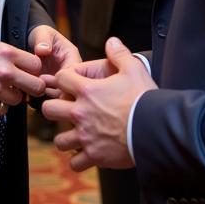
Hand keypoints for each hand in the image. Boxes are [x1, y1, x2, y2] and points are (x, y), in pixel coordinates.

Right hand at [0, 36, 44, 115]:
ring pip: (18, 100)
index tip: (29, 73)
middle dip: (33, 87)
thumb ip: (10, 54)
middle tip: (25, 87)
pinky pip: (2, 111)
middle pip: (37, 86)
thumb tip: (28, 66)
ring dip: (11, 96)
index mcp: (6, 53)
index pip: (37, 66)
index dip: (34, 71)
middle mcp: (4, 71)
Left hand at [29, 24, 80, 97]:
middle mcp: (70, 72)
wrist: (34, 41)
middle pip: (70, 88)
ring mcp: (62, 81)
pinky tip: (30, 97)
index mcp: (72, 57)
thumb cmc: (41, 35)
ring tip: (33, 92)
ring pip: (61, 96)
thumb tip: (43, 50)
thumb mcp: (42, 32)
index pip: (74, 73)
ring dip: (48, 97)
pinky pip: (51, 98)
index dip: (60, 79)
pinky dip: (41, 100)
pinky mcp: (53, 88)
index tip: (44, 78)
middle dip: (55, 91)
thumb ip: (43, 40)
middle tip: (38, 87)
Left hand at [43, 37, 155, 171]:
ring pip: (59, 140)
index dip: (64, 79)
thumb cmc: (144, 98)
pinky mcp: (94, 156)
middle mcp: (81, 113)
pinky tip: (87, 154)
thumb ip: (119, 53)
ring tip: (76, 136)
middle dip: (55, 109)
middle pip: (49, 109)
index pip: (60, 79)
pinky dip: (79, 160)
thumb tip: (111, 41)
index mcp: (87, 91)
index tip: (71, 85)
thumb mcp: (134, 69)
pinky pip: (75, 163)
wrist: (156, 129)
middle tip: (67, 111)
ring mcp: (85, 136)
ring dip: (66, 138)